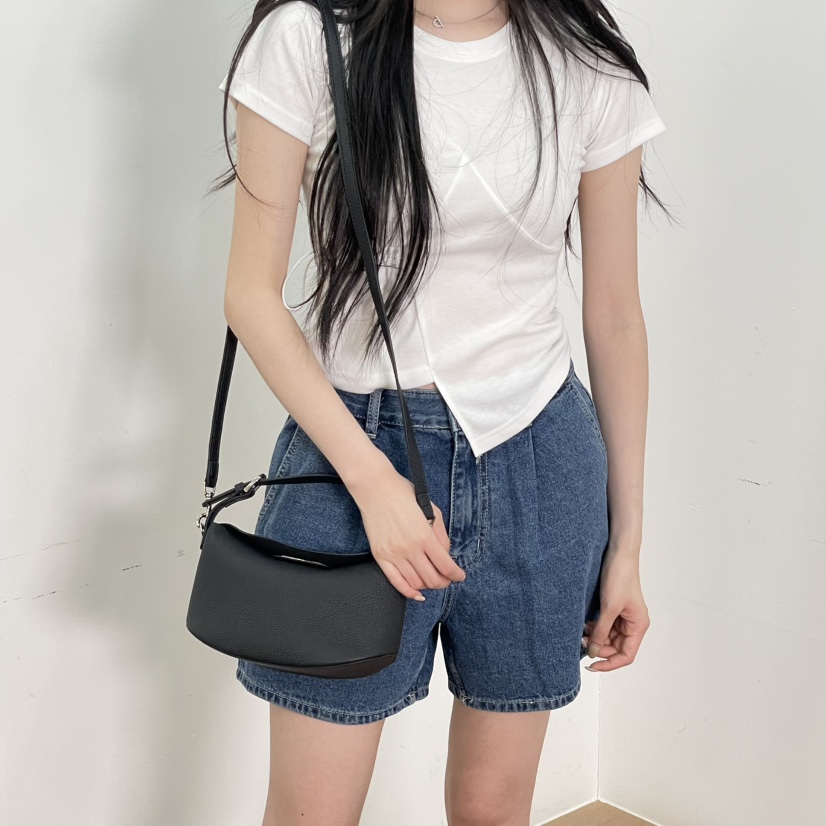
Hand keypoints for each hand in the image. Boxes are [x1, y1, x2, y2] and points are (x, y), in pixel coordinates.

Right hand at [348, 465, 465, 600]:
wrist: (376, 489)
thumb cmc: (404, 495)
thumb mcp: (432, 510)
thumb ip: (442, 536)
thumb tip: (446, 556)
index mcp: (425, 536)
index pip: (446, 566)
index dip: (456, 575)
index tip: (460, 576)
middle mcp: (409, 548)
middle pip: (432, 579)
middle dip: (444, 582)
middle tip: (447, 579)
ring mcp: (393, 554)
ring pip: (416, 583)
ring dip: (427, 585)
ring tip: (431, 579)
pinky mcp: (380, 556)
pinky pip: (396, 582)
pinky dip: (408, 592)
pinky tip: (416, 593)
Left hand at [582, 548, 649, 671]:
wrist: (618, 553)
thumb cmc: (621, 576)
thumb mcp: (609, 607)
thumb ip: (601, 631)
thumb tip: (593, 651)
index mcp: (638, 626)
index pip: (626, 655)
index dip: (610, 664)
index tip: (593, 666)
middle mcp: (633, 623)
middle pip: (616, 647)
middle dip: (599, 648)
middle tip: (581, 643)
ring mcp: (623, 616)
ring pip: (608, 637)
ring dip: (595, 637)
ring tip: (581, 633)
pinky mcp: (614, 608)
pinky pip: (604, 625)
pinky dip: (594, 627)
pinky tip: (584, 624)